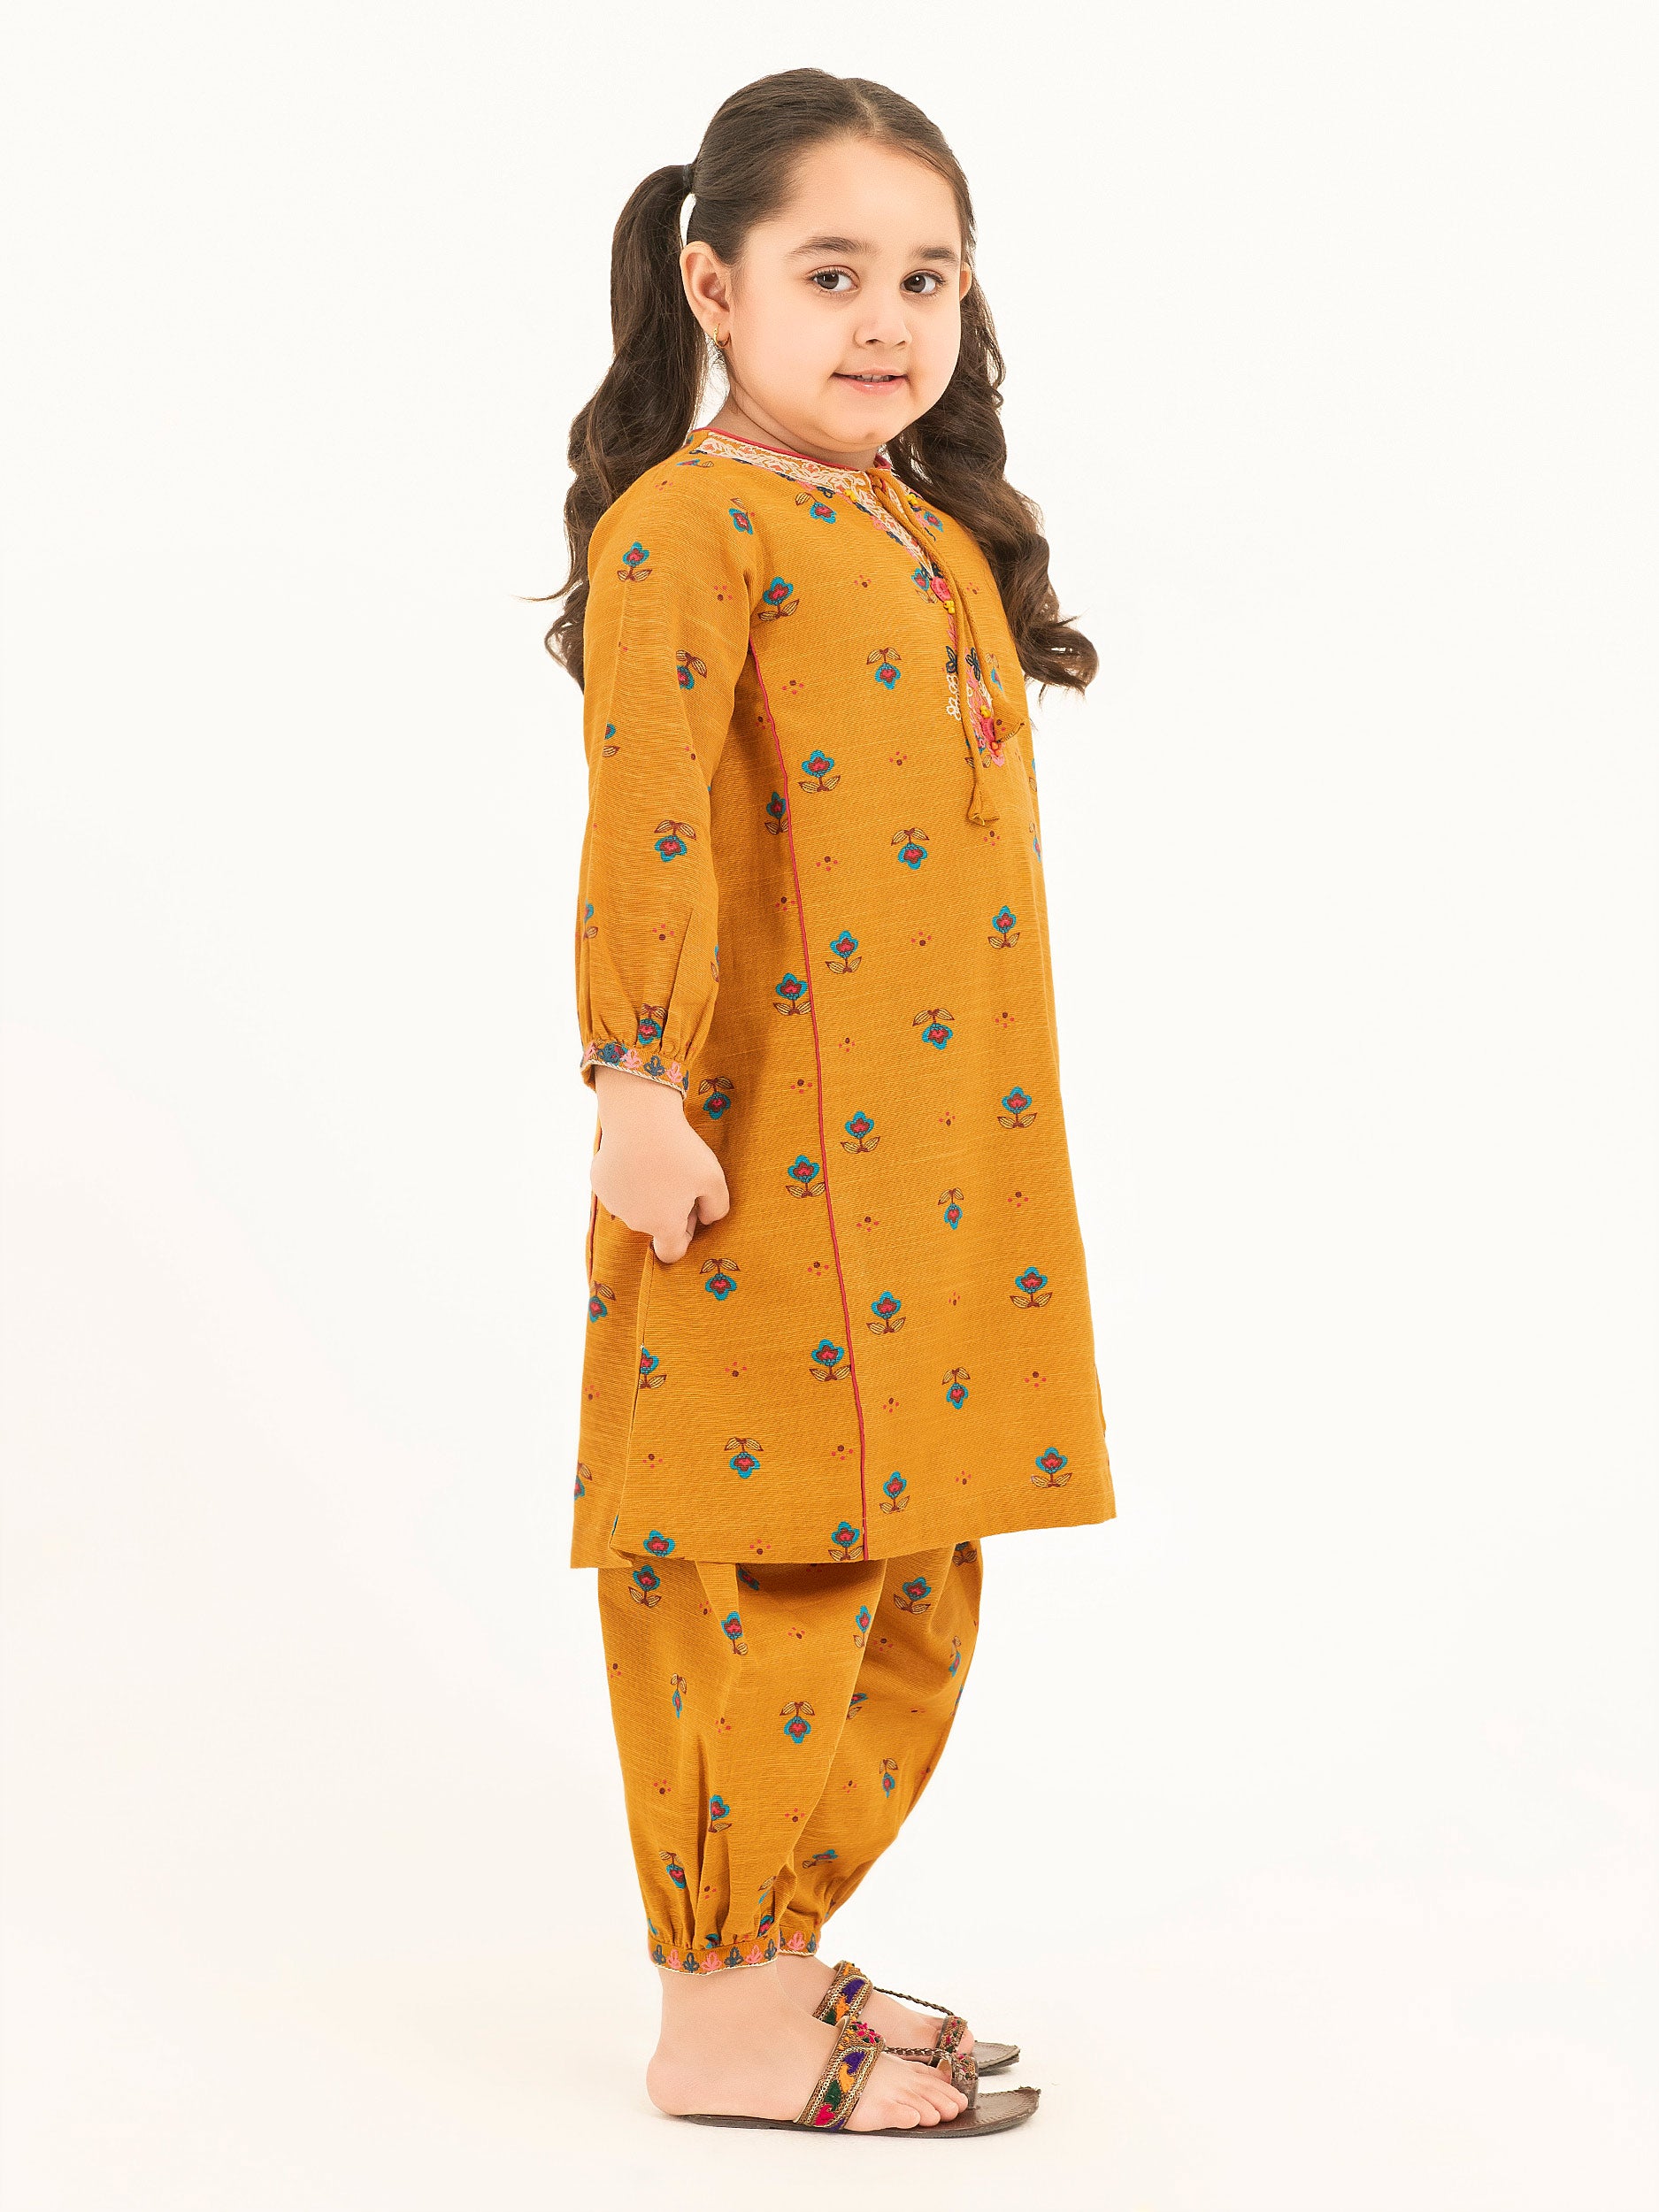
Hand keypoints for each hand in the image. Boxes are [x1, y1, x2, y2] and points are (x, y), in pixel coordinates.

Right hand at [589, 1067, 730, 1262]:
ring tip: (658, 1161)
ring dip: (648, 1193)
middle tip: (679, 1177)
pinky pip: (620, 1186)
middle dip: (667, 1209)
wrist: (639, 1118)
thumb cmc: (680, 1151)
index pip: (671, 1253)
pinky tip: (637, 1153)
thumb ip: (717, 1208)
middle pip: (654, 1224)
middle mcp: (633, 1221)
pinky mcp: (600, 1181)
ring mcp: (612, 1202)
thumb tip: (706, 1219)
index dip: (686, 1235)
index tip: (692, 1210)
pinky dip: (629, 1176)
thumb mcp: (715, 1180)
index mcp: (662, 1225)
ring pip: (635, 1205)